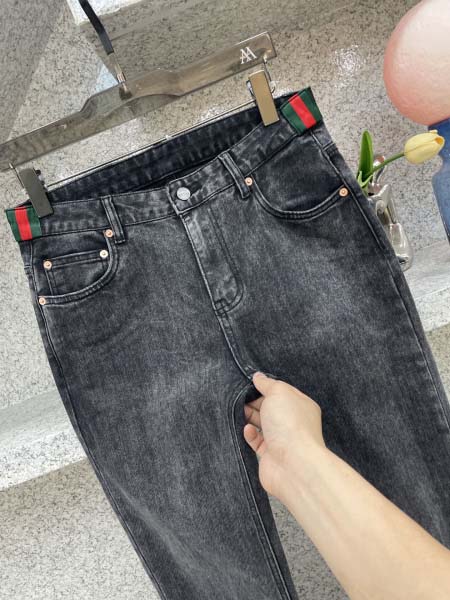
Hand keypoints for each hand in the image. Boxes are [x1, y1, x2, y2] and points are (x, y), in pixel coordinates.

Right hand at [243, 371, 325, 499]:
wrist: (293, 464)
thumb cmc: (290, 425)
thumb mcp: (279, 393)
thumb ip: (267, 384)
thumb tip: (258, 377)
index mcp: (300, 405)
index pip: (282, 392)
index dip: (266, 387)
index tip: (249, 384)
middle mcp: (292, 422)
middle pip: (270, 408)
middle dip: (255, 402)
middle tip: (240, 398)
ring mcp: (282, 439)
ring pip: (262, 424)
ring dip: (250, 417)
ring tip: (240, 411)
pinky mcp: (270, 455)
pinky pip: (256, 441)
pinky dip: (250, 434)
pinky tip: (247, 430)